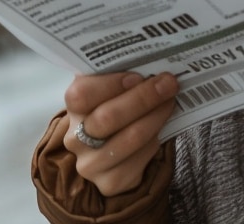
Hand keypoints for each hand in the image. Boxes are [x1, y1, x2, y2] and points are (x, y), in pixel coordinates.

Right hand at [60, 70, 178, 195]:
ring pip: (129, 139)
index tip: (138, 75)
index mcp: (73, 106)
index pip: (81, 94)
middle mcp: (75, 137)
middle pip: (107, 118)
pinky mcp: (109, 183)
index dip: (110, 84)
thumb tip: (150, 61)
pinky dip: (155, 141)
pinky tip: (160, 129)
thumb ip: (120, 74)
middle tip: (168, 84)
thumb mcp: (110, 89)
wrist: (110, 152)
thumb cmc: (114, 107)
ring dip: (155, 118)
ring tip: (170, 102)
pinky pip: (139, 160)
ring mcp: (90, 163)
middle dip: (143, 98)